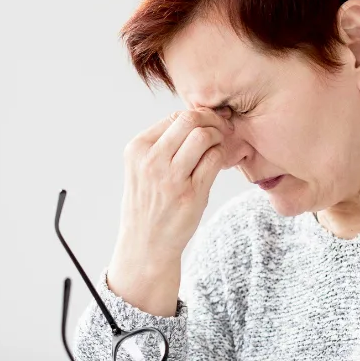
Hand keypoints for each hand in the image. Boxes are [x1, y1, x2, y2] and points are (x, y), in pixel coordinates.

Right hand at [108, 110, 234, 316]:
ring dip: (218, 136)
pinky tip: (220, 161)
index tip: (208, 123)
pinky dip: (222, 155)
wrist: (145, 244)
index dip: (197, 115)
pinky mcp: (191, 194)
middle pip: (190, 120)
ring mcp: (171, 178)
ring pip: (203, 136)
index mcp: (137, 149)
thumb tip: (197, 118)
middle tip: (221, 128)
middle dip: (211, 119)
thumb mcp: (142, 169)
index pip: (173, 117)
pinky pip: (214, 160)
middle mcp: (151, 161)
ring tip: (221, 145)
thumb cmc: (149, 203)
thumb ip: (162, 144)